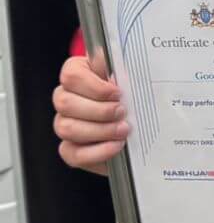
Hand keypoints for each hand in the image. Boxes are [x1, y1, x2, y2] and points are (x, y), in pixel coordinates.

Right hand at [52, 52, 127, 173]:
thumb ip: (121, 69)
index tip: (117, 92)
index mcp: (77, 75)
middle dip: (98, 110)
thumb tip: (118, 68)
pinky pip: (74, 154)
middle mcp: (65, 99)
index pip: (71, 76)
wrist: (140, 121)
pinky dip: (97, 152)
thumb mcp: (130, 77)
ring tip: (123, 130)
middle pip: (65, 103)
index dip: (94, 86)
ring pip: (67, 128)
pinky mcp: (72, 150)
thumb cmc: (131, 94)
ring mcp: (65, 125)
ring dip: (100, 131)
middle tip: (122, 112)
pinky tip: (116, 146)